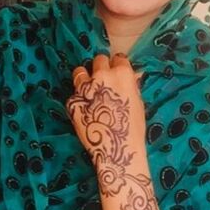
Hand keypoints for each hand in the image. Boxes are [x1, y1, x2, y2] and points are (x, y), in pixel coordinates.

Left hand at [67, 54, 145, 189]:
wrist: (116, 150)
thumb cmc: (133, 128)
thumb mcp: (138, 102)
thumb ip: (131, 85)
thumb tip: (132, 75)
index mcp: (121, 74)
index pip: (118, 58)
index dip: (118, 66)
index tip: (117, 72)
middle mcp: (101, 76)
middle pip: (98, 60)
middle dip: (101, 68)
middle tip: (103, 81)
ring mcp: (84, 88)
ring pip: (80, 71)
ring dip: (85, 78)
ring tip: (89, 91)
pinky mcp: (72, 102)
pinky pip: (74, 94)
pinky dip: (79, 99)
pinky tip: (86, 111)